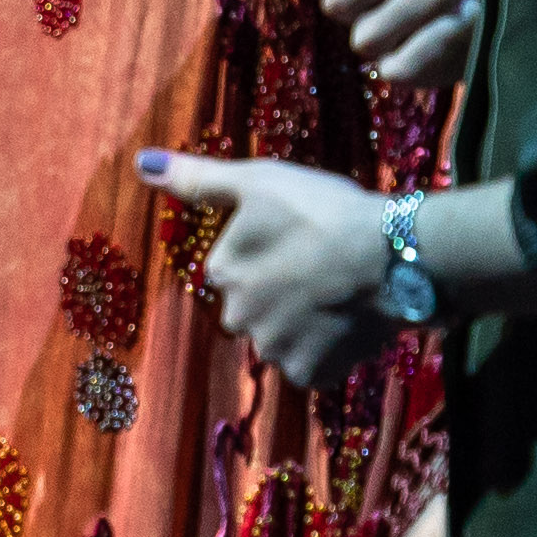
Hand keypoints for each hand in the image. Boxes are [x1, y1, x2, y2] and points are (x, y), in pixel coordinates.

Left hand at [144, 150, 391, 390]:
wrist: (395, 258)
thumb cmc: (323, 213)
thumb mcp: (256, 181)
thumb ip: (196, 179)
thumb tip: (141, 164)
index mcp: (222, 272)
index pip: (232, 270)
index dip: (265, 257)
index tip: (296, 244)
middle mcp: (238, 316)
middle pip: (253, 308)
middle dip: (277, 297)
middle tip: (318, 274)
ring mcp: (276, 348)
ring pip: (281, 339)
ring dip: (302, 326)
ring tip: (337, 298)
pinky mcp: (312, 373)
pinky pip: (312, 366)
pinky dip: (327, 352)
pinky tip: (347, 325)